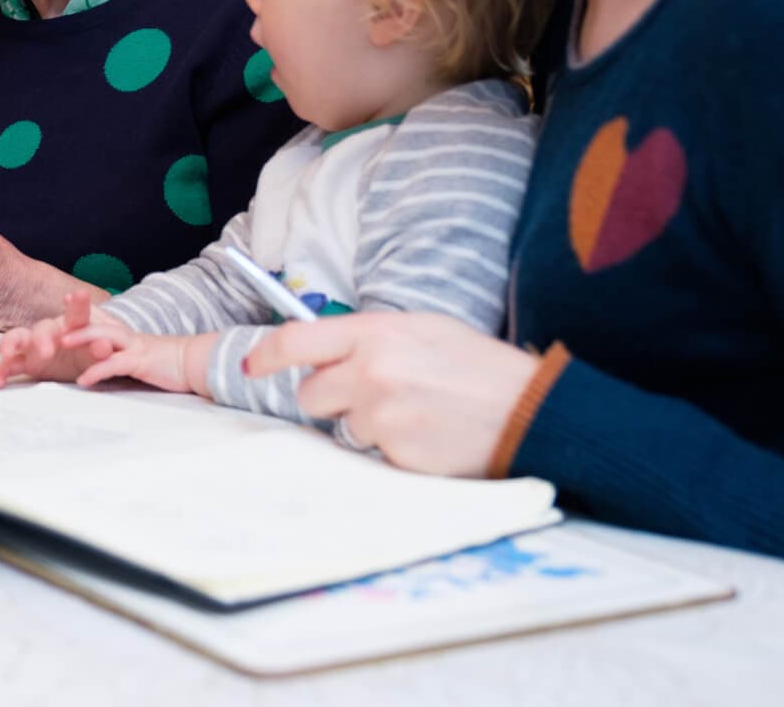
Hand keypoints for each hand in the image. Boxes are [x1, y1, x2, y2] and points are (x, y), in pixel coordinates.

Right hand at [0, 291, 107, 386]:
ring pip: (17, 339)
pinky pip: (9, 365)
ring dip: (11, 344)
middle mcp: (50, 332)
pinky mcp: (25, 363)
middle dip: (42, 338)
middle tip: (47, 352)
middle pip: (42, 328)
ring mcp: (34, 346)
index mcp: (71, 325)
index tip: (80, 296)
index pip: (76, 314)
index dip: (78, 305)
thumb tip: (105, 345)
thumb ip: (102, 349)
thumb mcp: (100, 353)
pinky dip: (1, 371)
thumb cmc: (89, 353)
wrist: (79, 366)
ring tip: (6, 353)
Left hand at [240, 313, 539, 476]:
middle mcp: (370, 371)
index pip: (295, 340)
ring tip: (414, 414)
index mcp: (376, 332)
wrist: (530, 411)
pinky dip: (393, 450)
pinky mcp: (395, 455)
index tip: (252, 366)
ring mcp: (381, 416)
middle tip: (370, 396)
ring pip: (342, 429)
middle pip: (310, 394)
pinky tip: (427, 436)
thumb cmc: (478, 366)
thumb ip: (370, 338)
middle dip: (330, 399)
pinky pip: (373, 455)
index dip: (265, 356)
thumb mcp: (423, 329)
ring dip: (366, 426)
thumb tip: (324, 350)